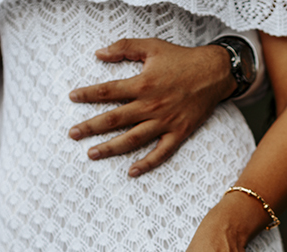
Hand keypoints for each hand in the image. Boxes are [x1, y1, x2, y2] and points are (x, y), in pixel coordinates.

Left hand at [68, 38, 235, 176]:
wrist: (214, 72)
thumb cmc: (182, 59)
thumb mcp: (152, 46)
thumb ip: (124, 47)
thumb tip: (100, 54)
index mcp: (143, 84)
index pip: (108, 91)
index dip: (88, 95)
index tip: (72, 98)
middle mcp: (151, 106)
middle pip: (114, 120)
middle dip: (90, 127)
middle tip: (72, 134)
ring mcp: (165, 122)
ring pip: (132, 139)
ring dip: (110, 148)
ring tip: (91, 154)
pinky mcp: (179, 133)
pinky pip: (160, 153)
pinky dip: (146, 164)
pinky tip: (131, 171)